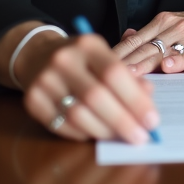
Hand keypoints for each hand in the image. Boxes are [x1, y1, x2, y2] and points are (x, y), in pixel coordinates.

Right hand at [17, 32, 158, 143]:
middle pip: (96, 96)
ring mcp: (44, 80)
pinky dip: (83, 134)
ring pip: (78, 114)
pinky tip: (95, 133)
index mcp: (88, 44)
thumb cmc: (83, 60)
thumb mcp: (106, 58)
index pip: (115, 73)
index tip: (152, 121)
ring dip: (104, 131)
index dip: (136, 100)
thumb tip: (148, 102)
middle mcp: (63, 59)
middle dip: (123, 121)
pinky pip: (62, 125)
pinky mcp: (31, 100)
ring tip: (120, 137)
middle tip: (140, 138)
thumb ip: (129, 78)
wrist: (38, 56)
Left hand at [114, 2, 183, 74]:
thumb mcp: (167, 24)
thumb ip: (146, 34)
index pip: (133, 40)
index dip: (117, 53)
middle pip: (143, 48)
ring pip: (161, 52)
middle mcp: (170, 27)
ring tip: (132, 75)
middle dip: (126, 63)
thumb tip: (124, 37)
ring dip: (145, 64)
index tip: (100, 66)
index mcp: (159, 22)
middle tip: (109, 76)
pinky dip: (177, 62)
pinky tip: (169, 67)